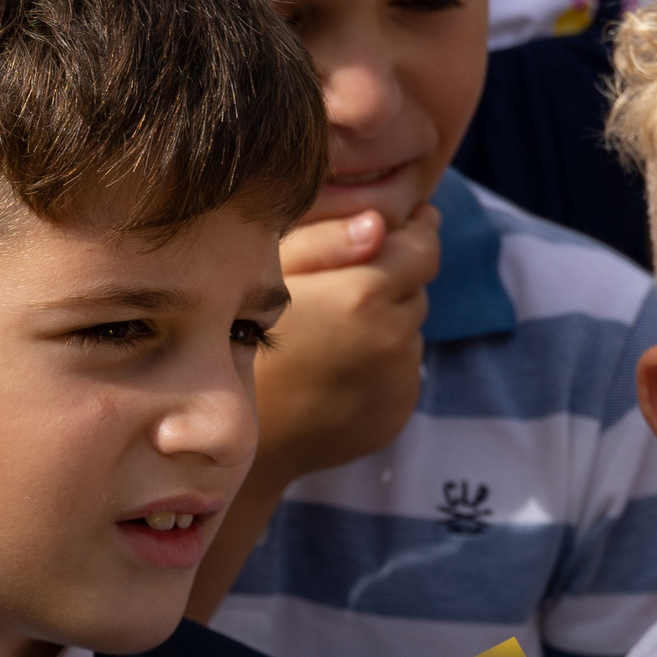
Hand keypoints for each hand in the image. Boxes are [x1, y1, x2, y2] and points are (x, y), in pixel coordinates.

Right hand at [255, 203, 440, 483]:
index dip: (410, 233)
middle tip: (337, 294)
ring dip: (385, 324)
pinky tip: (334, 370)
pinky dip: (379, 364)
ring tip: (330, 337)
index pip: (424, 247)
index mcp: (364, 296)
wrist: (231, 433)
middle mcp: (393, 340)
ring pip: (409, 331)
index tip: (385, 233)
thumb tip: (379, 223)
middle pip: (417, 290)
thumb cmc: (237, 343)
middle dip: (390, 282)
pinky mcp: (397, 413)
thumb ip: (327, 239)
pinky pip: (401, 371)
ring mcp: (399, 382)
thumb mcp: (268, 274)